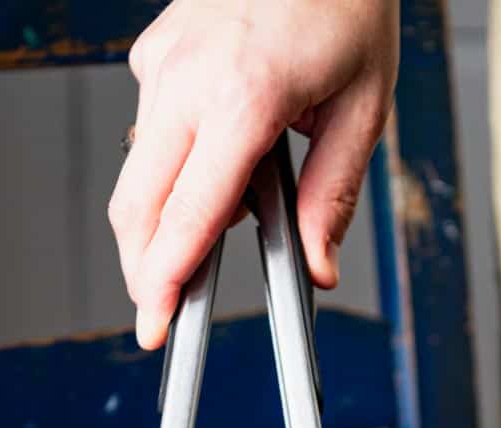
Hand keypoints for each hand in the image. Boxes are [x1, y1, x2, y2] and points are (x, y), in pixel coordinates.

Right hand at [110, 0, 398, 348]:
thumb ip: (333, 196)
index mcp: (242, 97)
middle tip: (164, 307)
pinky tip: (223, 155)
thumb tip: (319, 267)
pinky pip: (150, 130)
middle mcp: (186, 78)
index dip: (165, 279)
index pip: (188, 214)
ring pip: (138, 172)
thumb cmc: (346, 2)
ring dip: (164, 217)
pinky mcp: (155, 51)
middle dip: (143, 267)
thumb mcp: (363, 108)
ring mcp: (162, 61)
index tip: (154, 323)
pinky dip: (173, 166)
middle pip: (137, 204)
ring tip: (235, 209)